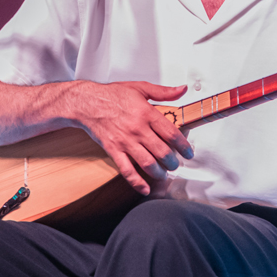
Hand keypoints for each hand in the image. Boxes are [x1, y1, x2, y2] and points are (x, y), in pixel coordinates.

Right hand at [69, 81, 191, 194]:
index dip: (183, 146)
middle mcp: (138, 129)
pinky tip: (145, 188)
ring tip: (164, 174)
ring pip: (148, 163)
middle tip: (175, 164)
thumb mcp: (141, 87)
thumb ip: (164, 92)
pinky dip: (137, 182)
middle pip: (162, 151)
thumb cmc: (113, 94)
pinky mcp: (113, 150)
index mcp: (147, 113)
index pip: (171, 133)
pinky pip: (127, 170)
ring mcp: (125, 141)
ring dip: (159, 172)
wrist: (87, 102)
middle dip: (172, 162)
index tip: (189, 153)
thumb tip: (183, 89)